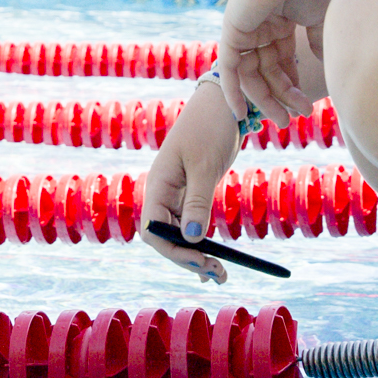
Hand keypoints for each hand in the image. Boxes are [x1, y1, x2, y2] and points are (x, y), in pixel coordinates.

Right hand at [138, 79, 245, 284]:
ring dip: (196, 255)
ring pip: (180, 234)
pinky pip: (192, 224)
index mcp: (158, 184)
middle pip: (165, 237)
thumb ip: (197, 202)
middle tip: (218, 274)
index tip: (202, 262)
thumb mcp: (205, 166)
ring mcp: (177, 193)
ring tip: (220, 275)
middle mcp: (163, 192)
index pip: (153, 230)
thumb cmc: (211, 127)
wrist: (224, 102)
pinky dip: (202, 242)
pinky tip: (214, 260)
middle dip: (188, 259)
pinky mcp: (193, 192)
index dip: (174, 251)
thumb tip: (193, 239)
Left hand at [219, 0, 332, 124]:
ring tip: (284, 120)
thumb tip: (323, 62)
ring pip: (251, 74)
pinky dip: (232, 90)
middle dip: (281, 96)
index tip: (306, 104)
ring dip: (265, 98)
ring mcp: (245, 30)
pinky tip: (240, 112)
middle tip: (294, 119)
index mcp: (280, 21)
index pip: (282, 60)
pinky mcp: (232, 32)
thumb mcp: (319, 18)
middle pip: (267, 71)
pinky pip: (228, 67)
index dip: (292, 84)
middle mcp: (260, 27)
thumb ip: (318, 40)